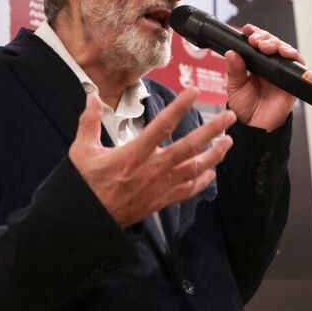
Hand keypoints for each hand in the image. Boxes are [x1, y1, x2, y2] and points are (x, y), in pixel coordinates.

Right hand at [69, 88, 235, 227]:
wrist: (89, 219)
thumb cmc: (85, 184)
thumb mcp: (82, 150)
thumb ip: (89, 121)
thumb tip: (91, 95)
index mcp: (134, 154)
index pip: (162, 125)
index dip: (180, 107)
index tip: (194, 91)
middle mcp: (152, 169)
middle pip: (189, 146)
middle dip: (212, 131)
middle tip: (229, 117)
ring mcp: (160, 186)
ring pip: (194, 169)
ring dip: (214, 155)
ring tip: (228, 142)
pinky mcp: (161, 200)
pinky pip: (188, 190)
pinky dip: (202, 181)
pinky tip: (211, 172)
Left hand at [225, 25, 301, 131]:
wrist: (255, 127)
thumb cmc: (245, 108)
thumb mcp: (234, 87)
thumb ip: (234, 70)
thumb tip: (232, 52)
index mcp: (255, 64)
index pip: (257, 43)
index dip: (254, 33)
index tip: (247, 30)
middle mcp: (269, 66)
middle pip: (272, 42)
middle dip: (264, 37)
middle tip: (255, 41)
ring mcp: (281, 72)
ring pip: (284, 49)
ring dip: (276, 43)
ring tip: (265, 46)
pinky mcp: (292, 80)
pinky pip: (297, 64)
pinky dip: (292, 55)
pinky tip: (284, 52)